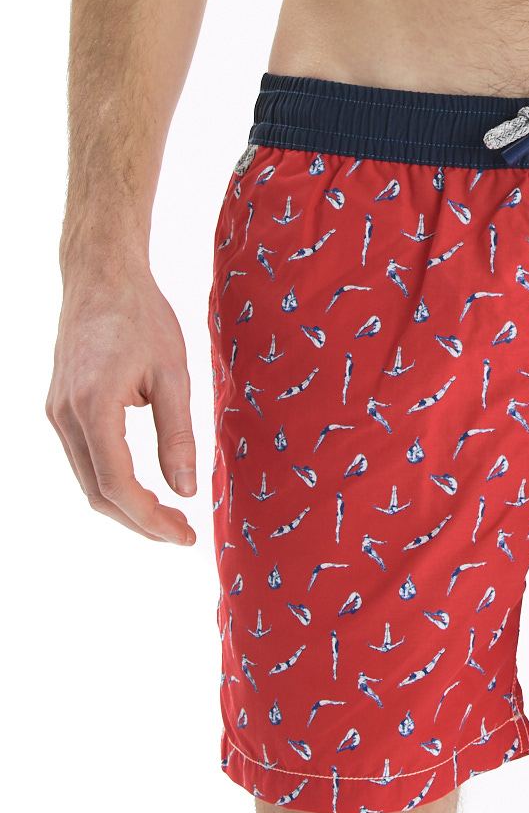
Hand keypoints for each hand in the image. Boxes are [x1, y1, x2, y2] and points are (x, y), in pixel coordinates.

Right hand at [46, 256, 196, 544]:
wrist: (102, 276)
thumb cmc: (142, 318)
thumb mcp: (173, 376)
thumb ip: (179, 436)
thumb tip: (187, 489)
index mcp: (93, 407)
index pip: (117, 485)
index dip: (151, 519)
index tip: (185, 536)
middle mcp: (64, 415)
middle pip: (97, 493)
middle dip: (140, 522)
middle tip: (182, 534)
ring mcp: (57, 412)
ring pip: (88, 480)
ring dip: (126, 506)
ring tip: (170, 518)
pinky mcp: (61, 407)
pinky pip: (85, 460)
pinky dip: (112, 483)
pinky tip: (145, 489)